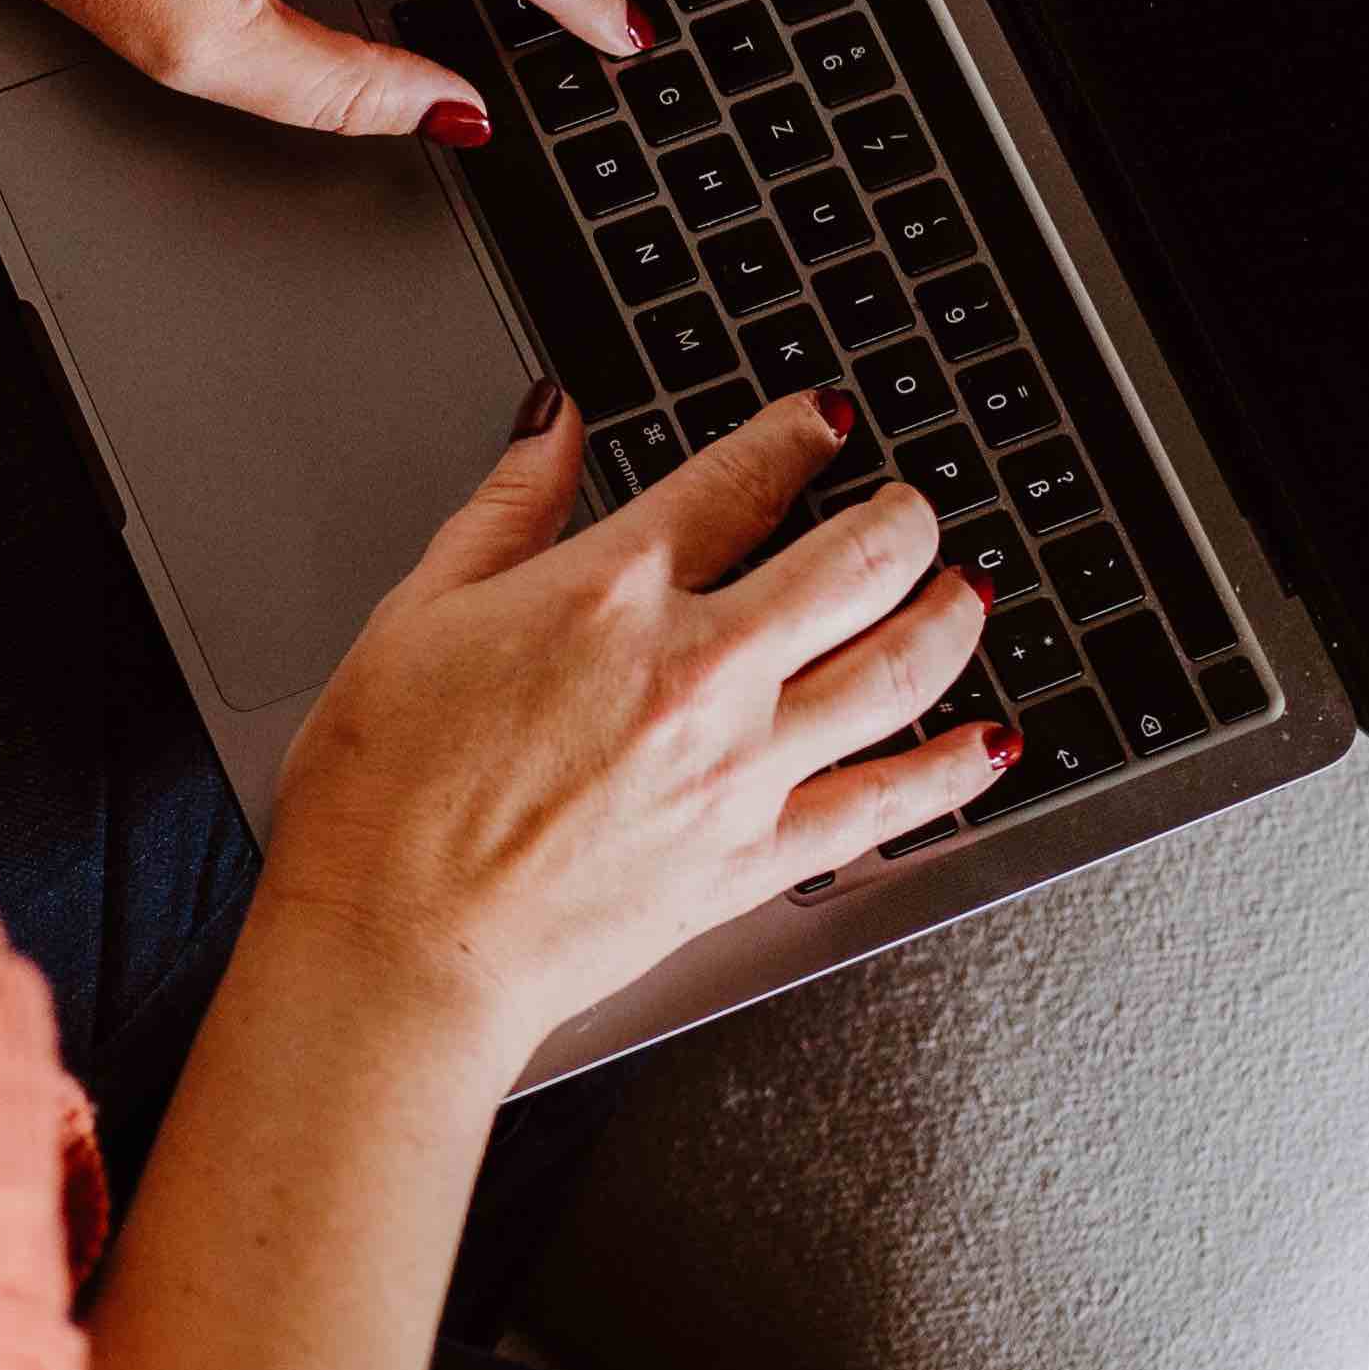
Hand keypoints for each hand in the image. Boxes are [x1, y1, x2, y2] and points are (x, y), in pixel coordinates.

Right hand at [248, 388, 1011, 1068]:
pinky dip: (949, 770)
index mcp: (613, 594)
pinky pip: (886, 805)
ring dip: (947, 619)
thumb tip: (554, 424)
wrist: (398, 947)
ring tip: (962, 595)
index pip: (742, 479)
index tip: (820, 423)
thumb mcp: (418, 612)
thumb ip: (507, 508)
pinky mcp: (754, 859)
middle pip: (857, 562)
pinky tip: (983, 744)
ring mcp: (740, 770)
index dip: (795, 435)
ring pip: (897, 671)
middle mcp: (699, 672)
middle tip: (909, 507)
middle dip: (901, 519)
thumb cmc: (385, 795)